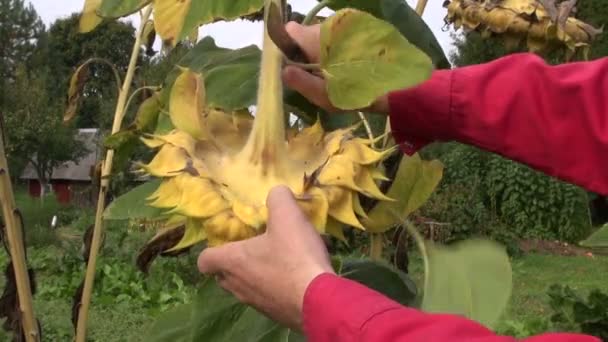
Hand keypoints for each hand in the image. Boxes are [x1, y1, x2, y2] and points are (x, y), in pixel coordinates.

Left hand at [197, 186, 335, 330]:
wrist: (319, 300)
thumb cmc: (295, 256)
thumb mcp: (287, 215)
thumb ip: (277, 197)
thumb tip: (276, 193)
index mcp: (233, 261)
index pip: (204, 260)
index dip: (212, 250)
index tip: (229, 241)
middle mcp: (238, 286)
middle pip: (224, 276)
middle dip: (235, 263)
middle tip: (255, 247)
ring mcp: (256, 303)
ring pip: (246, 288)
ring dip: (256, 275)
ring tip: (279, 260)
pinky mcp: (275, 314)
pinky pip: (267, 298)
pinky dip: (275, 288)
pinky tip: (296, 277)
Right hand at [282, 22, 389, 113]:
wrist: (396, 84)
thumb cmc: (355, 92)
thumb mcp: (323, 95)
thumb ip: (300, 81)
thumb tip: (282, 71)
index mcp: (314, 38)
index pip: (289, 31)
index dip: (288, 47)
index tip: (296, 65)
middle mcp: (328, 24)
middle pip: (308, 34)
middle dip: (308, 52)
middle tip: (320, 75)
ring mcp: (347, 23)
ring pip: (326, 35)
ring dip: (327, 51)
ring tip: (338, 72)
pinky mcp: (363, 26)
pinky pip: (343, 36)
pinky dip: (343, 48)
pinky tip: (351, 65)